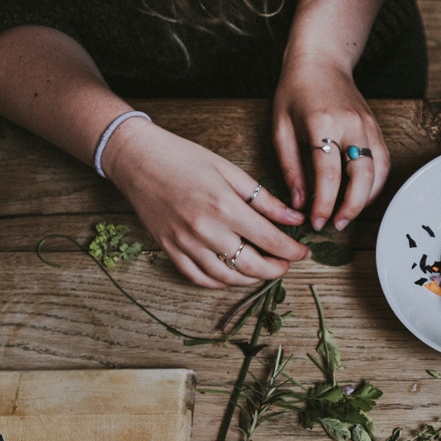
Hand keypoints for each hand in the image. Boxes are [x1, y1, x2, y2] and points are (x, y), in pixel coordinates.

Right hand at [106, 121, 310, 288]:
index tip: (304, 252)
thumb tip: (295, 220)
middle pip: (253, 266)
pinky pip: (200, 279)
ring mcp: (185, 244)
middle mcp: (206, 230)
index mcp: (225, 207)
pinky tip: (233, 274)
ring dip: (251, 279)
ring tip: (263, 269)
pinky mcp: (169, 250)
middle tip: (286, 264)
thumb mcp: (230, 171)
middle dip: (276, 270)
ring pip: (228, 278)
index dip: (293, 252)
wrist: (136, 158)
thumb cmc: (184, 158)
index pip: (271, 241)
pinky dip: (221, 282)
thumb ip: (265, 200)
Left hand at [272, 56, 389, 231]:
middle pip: (362, 176)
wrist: (321, 61)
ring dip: (365, 199)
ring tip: (347, 215)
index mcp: (323, 123)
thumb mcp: (280, 127)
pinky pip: (383, 164)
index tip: (316, 222)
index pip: (329, 174)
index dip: (324, 203)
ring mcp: (368, 127)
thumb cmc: (295, 92)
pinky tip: (360, 196)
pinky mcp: (377, 130)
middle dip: (350, 207)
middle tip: (336, 225)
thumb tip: (298, 202)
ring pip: (378, 173)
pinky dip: (374, 185)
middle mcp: (351, 126)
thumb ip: (290, 166)